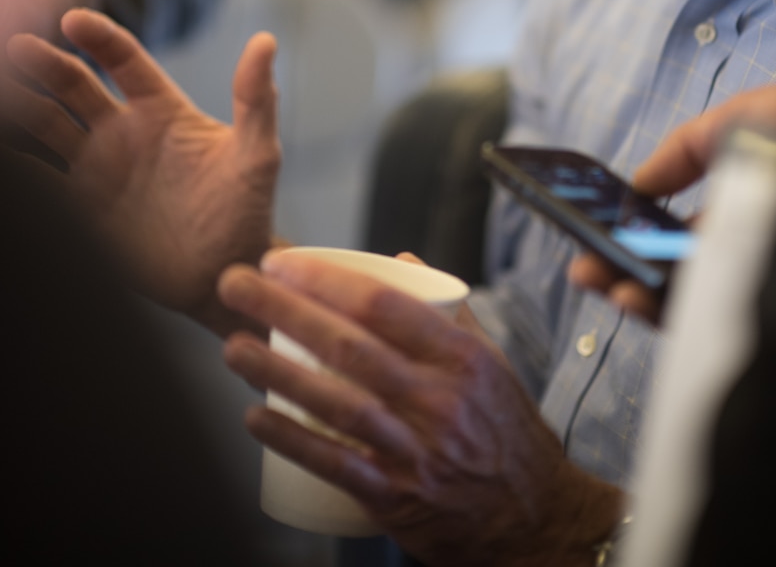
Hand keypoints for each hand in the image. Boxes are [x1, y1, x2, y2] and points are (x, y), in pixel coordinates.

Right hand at [7, 8, 280, 329]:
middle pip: (74, 84)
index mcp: (161, 109)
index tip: (73, 19)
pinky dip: (17, 164)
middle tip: (16, 44)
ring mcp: (98, 168)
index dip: (99, 37)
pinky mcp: (80, 207)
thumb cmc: (246, 210)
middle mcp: (123, 131)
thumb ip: (256, 99)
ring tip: (0, 88)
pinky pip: (39, 179)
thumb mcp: (257, 154)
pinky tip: (4, 149)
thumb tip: (266, 41)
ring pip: (47, 123)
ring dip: (20, 103)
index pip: (123, 59)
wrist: (224, 274)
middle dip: (44, 63)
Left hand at [220, 254, 622, 566]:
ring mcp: (416, 451)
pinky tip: (256, 417)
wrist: (537, 520)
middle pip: (348, 346)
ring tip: (233, 347)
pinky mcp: (397, 498)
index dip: (326, 279)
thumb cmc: (507, 432)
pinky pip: (335, 465)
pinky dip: (292, 440)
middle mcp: (439, 400)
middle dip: (284, 309)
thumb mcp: (491, 362)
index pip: (384, 304)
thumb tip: (401, 261)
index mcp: (461, 357)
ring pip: (335, 403)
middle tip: (236, 285)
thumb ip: (445, 309)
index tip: (281, 262)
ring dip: (275, 372)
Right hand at [569, 80, 775, 324]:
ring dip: (645, 298)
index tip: (594, 239)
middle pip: (679, 275)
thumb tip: (636, 183)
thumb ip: (686, 150)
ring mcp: (767, 281)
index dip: (632, 240)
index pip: (679, 237)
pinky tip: (652, 297)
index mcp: (744, 208)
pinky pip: (725, 323)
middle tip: (588, 273)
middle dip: (625, 274)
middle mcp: (754, 250)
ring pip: (697, 305)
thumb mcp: (741, 121)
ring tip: (615, 288)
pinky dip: (682, 314)